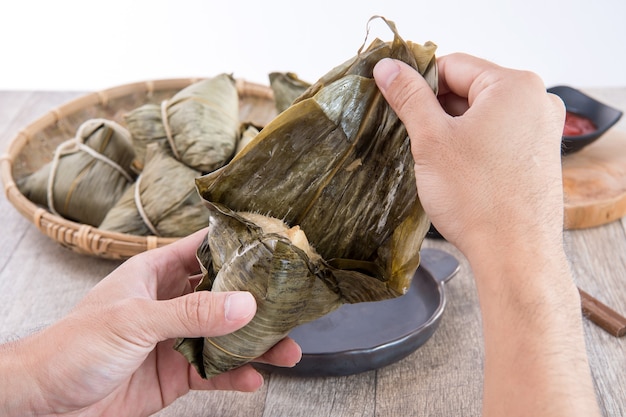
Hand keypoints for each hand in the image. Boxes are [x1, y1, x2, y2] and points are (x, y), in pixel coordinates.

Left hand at [4, 229, 301, 416]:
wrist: (45, 401)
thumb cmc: (72, 345)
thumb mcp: (135, 320)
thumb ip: (191, 313)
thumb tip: (243, 304)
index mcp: (157, 273)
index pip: (204, 251)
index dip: (237, 248)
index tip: (273, 249)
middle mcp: (170, 304)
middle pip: (224, 297)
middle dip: (257, 304)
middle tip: (290, 308)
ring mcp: (175, 340)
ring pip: (225, 338)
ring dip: (255, 345)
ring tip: (286, 352)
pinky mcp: (175, 373)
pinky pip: (213, 373)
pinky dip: (234, 376)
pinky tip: (253, 379)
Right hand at [374, 54, 565, 257]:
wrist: (514, 254)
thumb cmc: (477, 198)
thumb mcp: (432, 140)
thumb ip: (408, 97)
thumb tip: (387, 68)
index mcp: (515, 86)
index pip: (453, 65)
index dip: (418, 82)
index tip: (396, 102)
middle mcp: (537, 102)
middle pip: (469, 88)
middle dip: (436, 109)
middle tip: (412, 136)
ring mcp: (541, 130)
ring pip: (481, 115)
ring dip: (452, 129)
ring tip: (433, 158)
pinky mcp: (538, 156)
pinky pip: (497, 135)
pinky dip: (472, 145)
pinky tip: (455, 170)